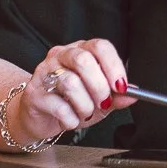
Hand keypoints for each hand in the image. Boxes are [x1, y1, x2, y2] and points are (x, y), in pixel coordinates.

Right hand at [10, 39, 135, 143]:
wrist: (40, 118)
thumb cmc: (70, 103)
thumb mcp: (98, 99)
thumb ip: (116, 96)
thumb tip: (132, 95)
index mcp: (81, 50)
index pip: (100, 46)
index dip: (114, 66)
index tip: (122, 86)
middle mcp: (61, 55)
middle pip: (84, 60)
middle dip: (99, 86)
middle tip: (103, 103)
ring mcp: (44, 72)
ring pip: (71, 83)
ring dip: (85, 105)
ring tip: (85, 113)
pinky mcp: (33, 93)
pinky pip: (58, 106)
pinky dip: (70, 119)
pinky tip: (70, 120)